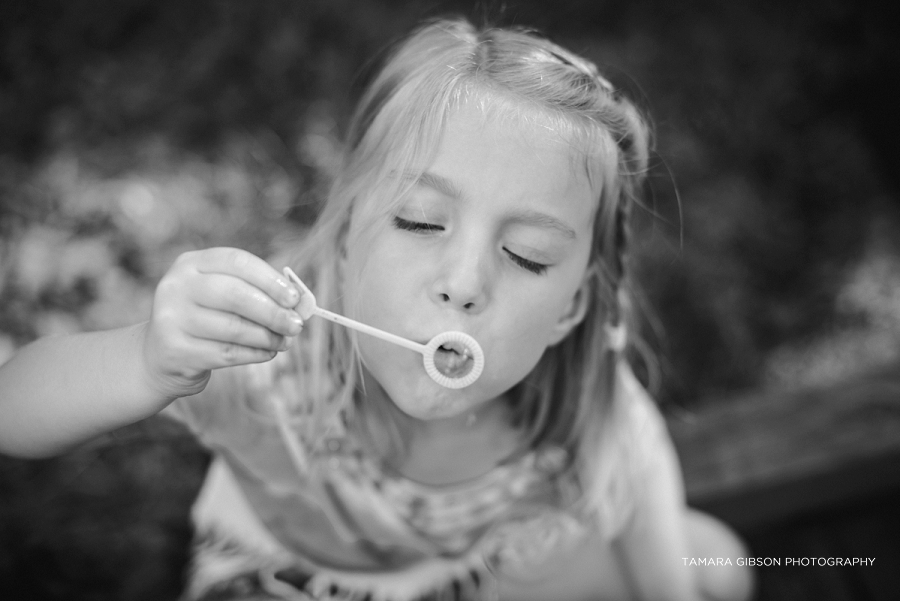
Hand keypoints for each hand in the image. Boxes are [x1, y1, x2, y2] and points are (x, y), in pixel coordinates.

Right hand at [141, 247, 302, 397]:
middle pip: (235, 294)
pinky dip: (254, 354)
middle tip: (296, 325)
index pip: (237, 262)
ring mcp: (172, 318)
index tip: (295, 297)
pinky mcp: (176, 350)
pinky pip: (227, 353)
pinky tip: (268, 353)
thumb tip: (298, 305)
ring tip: (284, 342)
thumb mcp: (221, 295)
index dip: (270, 279)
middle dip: (273, 311)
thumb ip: (255, 293)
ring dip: (267, 336)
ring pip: (233, 328)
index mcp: (191, 263)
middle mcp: (176, 286)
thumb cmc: (205, 318)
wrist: (161, 355)